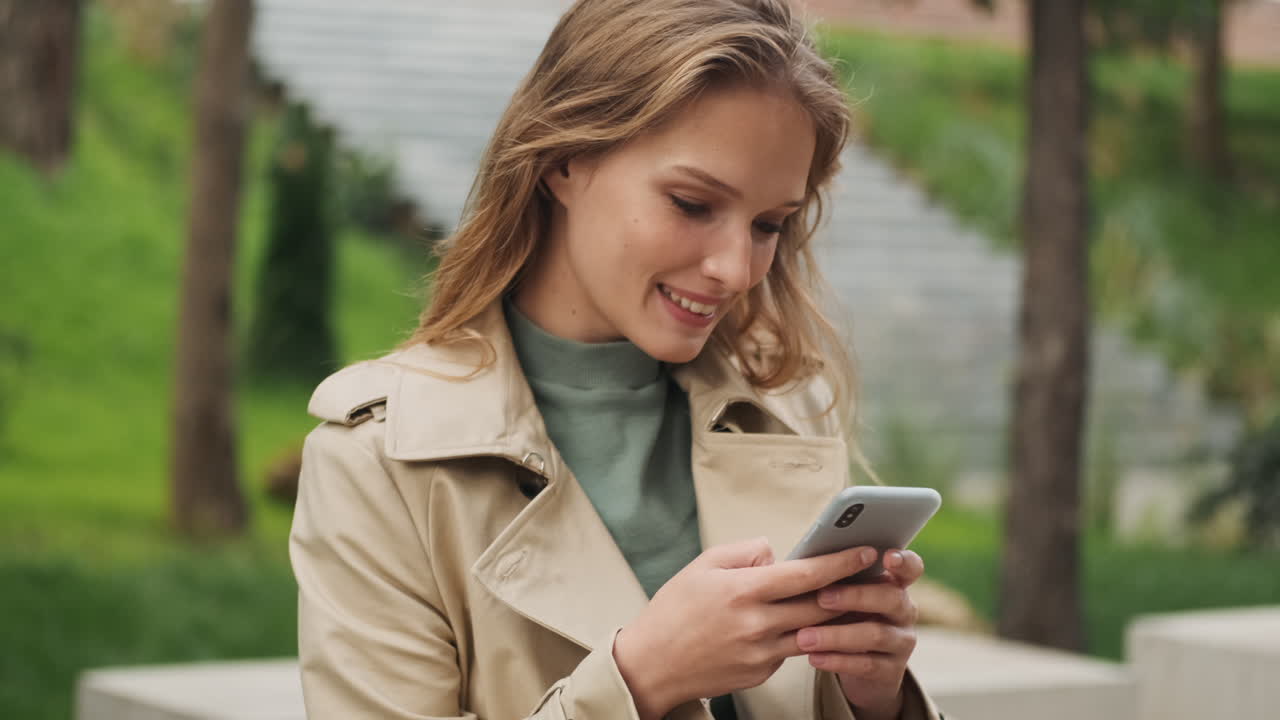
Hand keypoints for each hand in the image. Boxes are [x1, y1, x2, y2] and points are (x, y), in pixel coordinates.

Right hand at [613, 538, 874, 719]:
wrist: (652, 665)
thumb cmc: (675, 609)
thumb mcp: (703, 566)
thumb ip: (745, 552)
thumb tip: (778, 553)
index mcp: (743, 591)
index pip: (806, 575)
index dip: (841, 562)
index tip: (867, 551)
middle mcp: (757, 624)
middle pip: (821, 606)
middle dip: (851, 590)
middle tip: (875, 574)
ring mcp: (761, 654)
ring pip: (815, 632)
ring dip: (837, 616)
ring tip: (855, 598)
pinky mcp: (762, 673)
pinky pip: (792, 649)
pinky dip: (803, 634)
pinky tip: (813, 623)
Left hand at [797, 549, 924, 719]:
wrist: (856, 666)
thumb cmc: (842, 615)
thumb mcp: (842, 594)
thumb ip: (831, 576)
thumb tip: (789, 557)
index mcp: (894, 584)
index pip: (910, 568)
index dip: (903, 561)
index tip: (887, 555)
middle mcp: (904, 611)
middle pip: (891, 598)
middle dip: (856, 596)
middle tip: (822, 597)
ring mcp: (901, 642)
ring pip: (876, 635)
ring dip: (836, 635)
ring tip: (804, 637)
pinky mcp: (891, 671)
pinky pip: (866, 665)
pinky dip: (837, 661)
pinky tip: (814, 657)